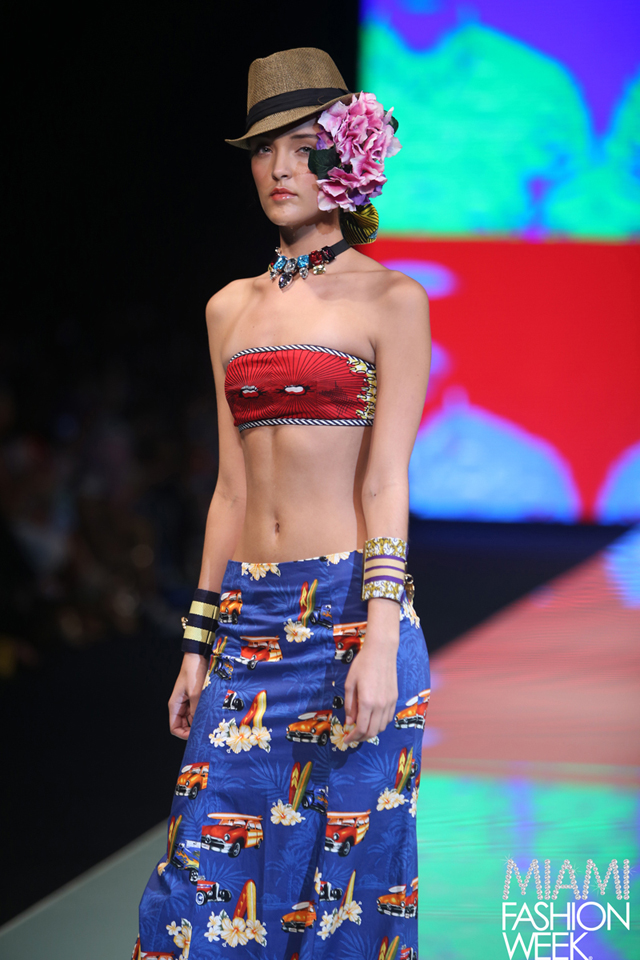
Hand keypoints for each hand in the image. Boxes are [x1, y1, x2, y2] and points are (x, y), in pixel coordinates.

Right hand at [168, 653, 207, 738]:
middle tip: (206, 731)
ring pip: (192, 718)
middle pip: (183, 725)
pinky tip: (212, 713)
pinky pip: (198, 710)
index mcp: (175, 705)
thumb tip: (199, 725)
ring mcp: (188, 701)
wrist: (199, 656)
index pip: (174, 728)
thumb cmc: (194, 672)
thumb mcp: (196, 693)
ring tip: (211, 722)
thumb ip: (196, 710)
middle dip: (193, 729)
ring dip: (199, 721)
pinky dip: (203, 713)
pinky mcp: (196, 697)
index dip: (183, 734)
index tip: (196, 735)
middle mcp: (180, 705)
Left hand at [343, 612, 398, 744]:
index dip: (353, 737)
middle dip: (361, 738)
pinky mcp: (394, 698)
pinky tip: (372, 719)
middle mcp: (380, 706)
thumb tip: (349, 722)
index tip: (347, 739)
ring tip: (362, 728)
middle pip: (373, 732)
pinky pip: (388, 718)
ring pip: (382, 727)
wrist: (381, 652)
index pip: (361, 729)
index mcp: (367, 702)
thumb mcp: (350, 684)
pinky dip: (380, 723)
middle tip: (353, 737)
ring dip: (371, 732)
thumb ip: (350, 705)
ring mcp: (389, 703)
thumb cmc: (362, 665)